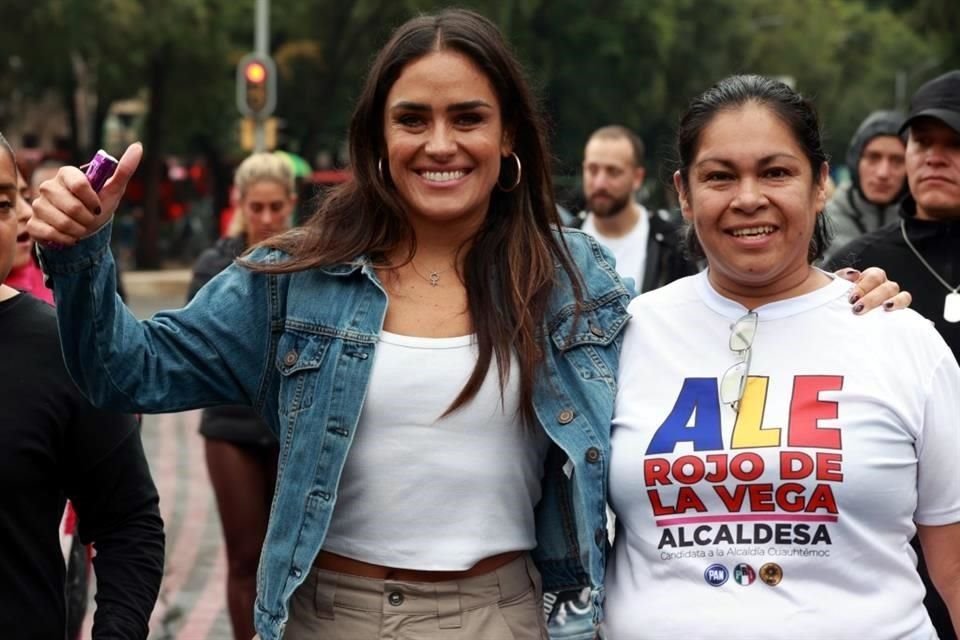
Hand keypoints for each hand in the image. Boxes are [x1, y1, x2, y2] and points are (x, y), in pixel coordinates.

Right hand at [27, 143, 141, 246]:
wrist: (85, 229)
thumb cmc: (98, 205)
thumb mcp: (113, 189)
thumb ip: (124, 169)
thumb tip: (138, 146)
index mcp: (66, 174)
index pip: (79, 184)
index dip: (92, 200)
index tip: (98, 206)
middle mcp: (48, 186)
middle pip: (72, 207)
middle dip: (88, 219)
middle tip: (89, 218)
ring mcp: (38, 205)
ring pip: (62, 223)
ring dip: (78, 230)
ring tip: (80, 227)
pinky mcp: (33, 223)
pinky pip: (50, 234)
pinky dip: (66, 239)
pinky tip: (69, 236)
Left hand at [836, 267, 911, 313]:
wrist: (842, 313)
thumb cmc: (841, 299)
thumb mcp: (837, 287)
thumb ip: (841, 277)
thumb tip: (853, 274)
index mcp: (871, 278)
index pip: (875, 275)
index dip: (864, 286)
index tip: (852, 299)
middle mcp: (884, 286)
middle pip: (887, 287)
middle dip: (872, 298)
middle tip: (858, 308)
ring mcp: (894, 297)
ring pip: (902, 294)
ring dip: (893, 301)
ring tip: (884, 308)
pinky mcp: (898, 311)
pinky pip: (906, 304)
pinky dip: (900, 305)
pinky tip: (891, 311)